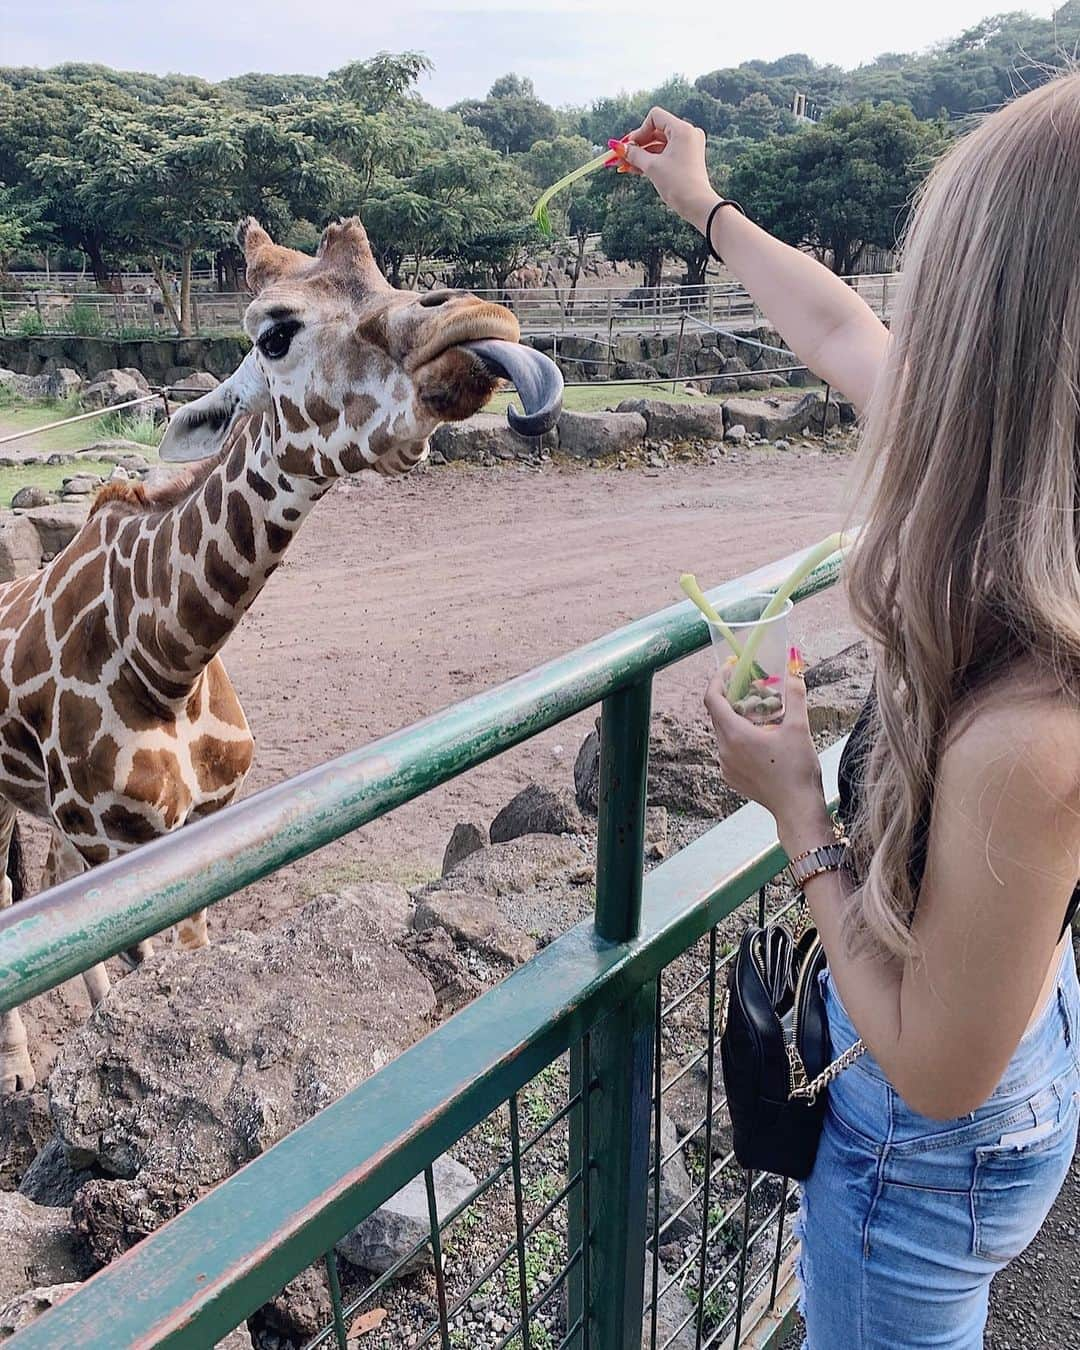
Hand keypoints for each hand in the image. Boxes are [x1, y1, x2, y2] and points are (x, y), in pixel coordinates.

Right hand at [623, 107, 718, 228]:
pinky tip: (635, 169)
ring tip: (624, 166)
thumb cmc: (677, 184)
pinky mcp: (687, 158)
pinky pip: (665, 153)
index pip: (655, 118)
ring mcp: (688, 146)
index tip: (629, 147)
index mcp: (682, 129)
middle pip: (656, 131)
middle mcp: (687, 133)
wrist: (697, 205)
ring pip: (659, 144)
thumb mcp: (651, 167)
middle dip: (637, 145)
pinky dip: (652, 160)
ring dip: (642, 154)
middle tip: (620, 156)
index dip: (639, 131)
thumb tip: (617, 147)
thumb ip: (634, 154)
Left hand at [704, 664, 828, 844]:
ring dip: (739, 718)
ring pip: (725, 731)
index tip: (731, 667)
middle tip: (757, 688)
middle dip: (735, 697)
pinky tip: (763, 739)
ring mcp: (724, 765)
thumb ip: (795, 693)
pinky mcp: (730, 776)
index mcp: (735, 734)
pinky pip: (729, 748)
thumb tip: (794, 664)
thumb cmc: (798, 769)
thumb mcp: (798, 727)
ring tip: (765, 715)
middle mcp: (723, 749)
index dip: (719, 678)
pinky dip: (741, 737)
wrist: (797, 809)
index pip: (712, 698)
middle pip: (719, 713)